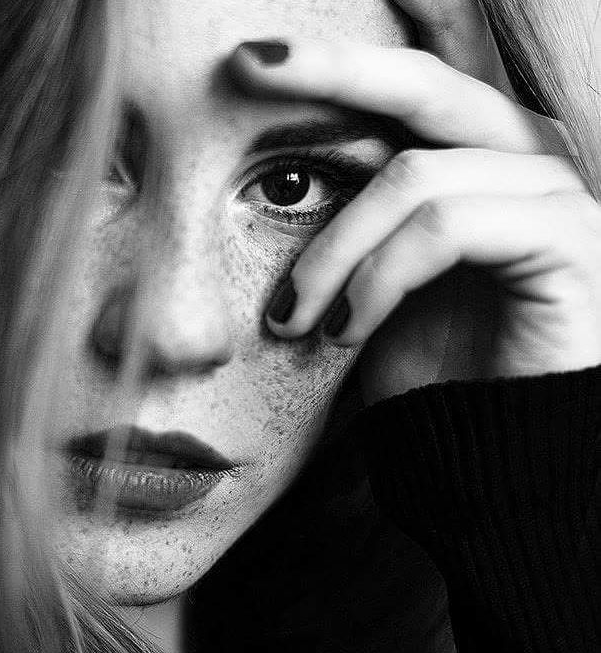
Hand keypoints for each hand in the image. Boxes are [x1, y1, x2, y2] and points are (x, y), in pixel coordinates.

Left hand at [230, 1, 600, 405]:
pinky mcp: (569, 239)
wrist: (489, 450)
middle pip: (425, 82)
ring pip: (415, 179)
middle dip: (331, 69)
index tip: (274, 40)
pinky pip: (445, 229)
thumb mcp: (375, 280)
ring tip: (293, 319)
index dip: (373, 39)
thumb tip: (280, 172)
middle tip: (246, 63)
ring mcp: (554, 192)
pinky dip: (380, 278)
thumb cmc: (433, 367)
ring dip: (334, 254)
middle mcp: (527, 155)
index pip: (432, 69)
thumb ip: (355, 215)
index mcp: (483, 156)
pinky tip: (348, 330)